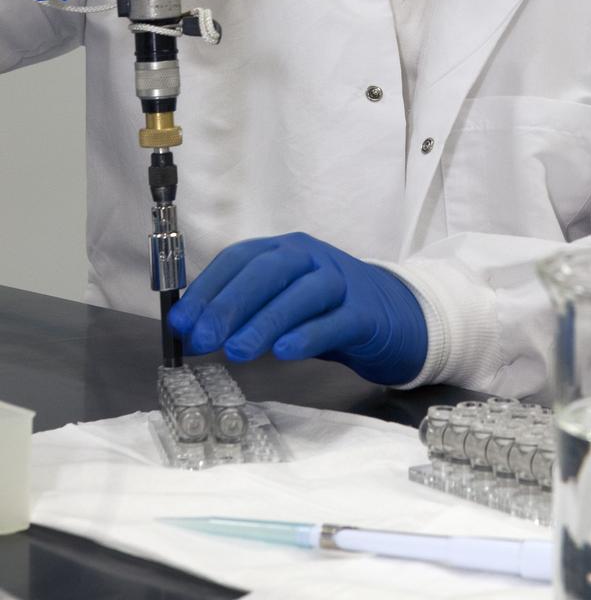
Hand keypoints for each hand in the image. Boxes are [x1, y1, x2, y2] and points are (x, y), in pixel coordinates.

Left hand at [168, 233, 428, 385]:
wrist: (396, 315)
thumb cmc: (327, 310)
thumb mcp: (281, 302)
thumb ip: (242, 311)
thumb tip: (191, 328)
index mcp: (285, 250)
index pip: (240, 259)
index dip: (207, 289)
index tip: (181, 324)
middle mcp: (312, 257)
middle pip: (268, 270)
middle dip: (229, 304)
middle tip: (202, 340)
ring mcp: (342, 281)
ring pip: (301, 292)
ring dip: (264, 320)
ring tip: (235, 352)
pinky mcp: (366, 312)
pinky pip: (336, 320)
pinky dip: (308, 334)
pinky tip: (285, 352)